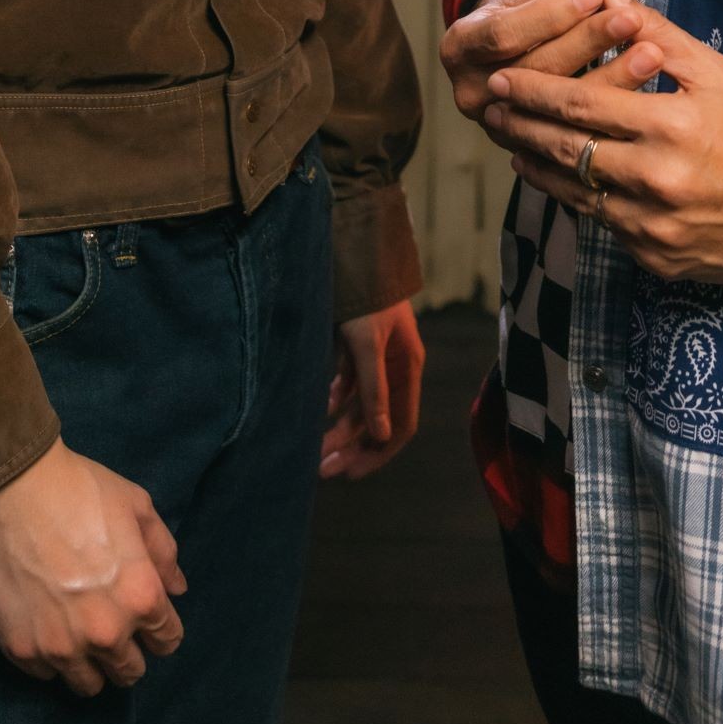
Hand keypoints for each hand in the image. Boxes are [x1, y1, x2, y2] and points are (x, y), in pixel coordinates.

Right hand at [0, 439, 186, 697]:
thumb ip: (163, 553)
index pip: (167, 641)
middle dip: (128, 652)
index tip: (149, 622)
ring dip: (91, 664)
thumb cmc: (80, 490)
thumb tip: (176, 590)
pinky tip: (46, 627)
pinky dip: (51, 657)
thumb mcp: (136, 506)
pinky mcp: (21, 650)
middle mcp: (105, 633)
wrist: (11, 489)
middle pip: (129, 671)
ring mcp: (61, 647)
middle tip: (112, 626)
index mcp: (140, 596)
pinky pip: (46, 674)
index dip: (161, 630)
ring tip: (80, 635)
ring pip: (89, 685)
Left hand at [320, 299, 424, 479]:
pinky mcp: (356, 346)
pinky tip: (322, 410)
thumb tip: (380, 435)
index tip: (352, 472)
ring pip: (360, 404)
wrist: (353, 251)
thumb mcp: (367, 343)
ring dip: (340, 427)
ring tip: (315, 450)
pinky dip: (337, 399)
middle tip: (323, 468)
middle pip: (377, 419)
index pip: (402, 424)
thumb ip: (374, 388)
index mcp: (407, 366)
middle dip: (352, 445)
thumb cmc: (366, 297)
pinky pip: (349, 383)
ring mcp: (375, 357)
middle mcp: (395, 366)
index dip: (379, 452)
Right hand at [440, 0, 643, 129]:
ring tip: (651, 53)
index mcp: (460, 47)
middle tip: (632, 19)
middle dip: (588, 41)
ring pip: (560, 108)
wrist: (508, 58)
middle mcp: (473, 92)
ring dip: (611, 78)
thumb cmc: (525, 14)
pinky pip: (576, 134)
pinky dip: (613, 111)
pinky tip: (646, 92)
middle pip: (536, 70)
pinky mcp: (534, 152)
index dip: (551, 14)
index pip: (505, 33)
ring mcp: (502, 127)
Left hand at [484, 9, 722, 282]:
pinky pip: (601, 224)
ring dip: (537, 165)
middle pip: (566, 151)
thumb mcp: (712, 71)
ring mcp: (653, 226)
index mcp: (669, 127)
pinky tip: (558, 178)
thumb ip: (655, 32)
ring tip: (511, 143)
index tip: (502, 79)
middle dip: (520, 127)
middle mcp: (657, 180)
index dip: (533, 92)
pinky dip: (575, 198)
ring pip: (575, 193)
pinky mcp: (654, 257)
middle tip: (488, 109)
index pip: (581, 106)